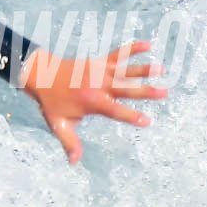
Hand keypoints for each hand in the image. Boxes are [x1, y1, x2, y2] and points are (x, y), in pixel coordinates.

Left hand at [18, 41, 167, 163]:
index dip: (131, 116)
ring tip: (161, 68)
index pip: (116, 111)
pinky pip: (119, 54)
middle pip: (127, 89)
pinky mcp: (100, 62)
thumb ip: (70, 142)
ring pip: (126, 71)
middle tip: (164, 93)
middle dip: (146, 92)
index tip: (147, 121)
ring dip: (144, 69)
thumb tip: (74, 162)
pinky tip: (148, 44)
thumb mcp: (59, 124)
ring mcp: (101, 72)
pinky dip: (132, 49)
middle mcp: (100, 86)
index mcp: (92, 102)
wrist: (41, 75)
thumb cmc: (51, 103)